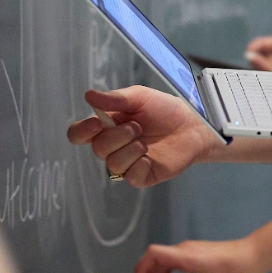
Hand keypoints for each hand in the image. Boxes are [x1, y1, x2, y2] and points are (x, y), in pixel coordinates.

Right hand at [65, 85, 222, 187]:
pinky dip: (140, 165)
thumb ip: (114, 98)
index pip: (79, 134)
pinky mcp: (143, 176)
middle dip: (117, 136)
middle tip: (137, 126)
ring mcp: (127, 163)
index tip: (96, 123)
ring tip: (145, 141)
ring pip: (113, 164)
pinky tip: (150, 156)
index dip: (82, 131)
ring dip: (130, 149)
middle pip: (98, 148)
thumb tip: (89, 96)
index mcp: (107, 126)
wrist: (192, 124)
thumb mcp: (139, 97)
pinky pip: (131, 177)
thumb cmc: (164, 109)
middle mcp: (113, 146)